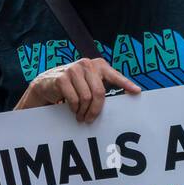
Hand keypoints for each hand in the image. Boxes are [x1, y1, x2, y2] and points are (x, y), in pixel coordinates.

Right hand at [14, 57, 140, 121]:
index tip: (137, 92)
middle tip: (90, 120)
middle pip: (99, 92)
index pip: (115, 76)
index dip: (126, 84)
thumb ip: (101, 85)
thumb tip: (121, 98)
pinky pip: (73, 99)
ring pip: (86, 98)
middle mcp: (87, 64)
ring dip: (83, 111)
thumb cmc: (72, 85)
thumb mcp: (88, 82)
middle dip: (96, 110)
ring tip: (80, 116)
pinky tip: (72, 110)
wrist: (46, 83)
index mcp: (98, 65)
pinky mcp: (62, 78)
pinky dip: (73, 108)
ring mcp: (74, 69)